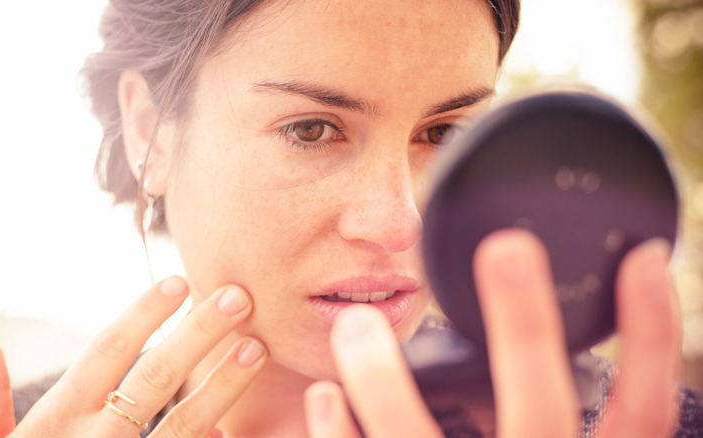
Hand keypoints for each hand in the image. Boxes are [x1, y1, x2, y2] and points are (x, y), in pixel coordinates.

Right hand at [0, 276, 266, 437]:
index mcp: (58, 419)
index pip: (106, 351)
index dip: (144, 314)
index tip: (180, 282)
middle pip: (156, 376)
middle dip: (200, 333)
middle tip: (239, 296)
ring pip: (183, 422)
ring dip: (224, 384)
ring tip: (257, 348)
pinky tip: (235, 427)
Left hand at [306, 229, 679, 437]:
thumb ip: (579, 435)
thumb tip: (586, 367)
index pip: (640, 409)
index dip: (649, 334)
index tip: (640, 257)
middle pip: (541, 410)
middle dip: (526, 328)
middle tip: (504, 249)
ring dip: (385, 381)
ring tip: (355, 324)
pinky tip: (322, 397)